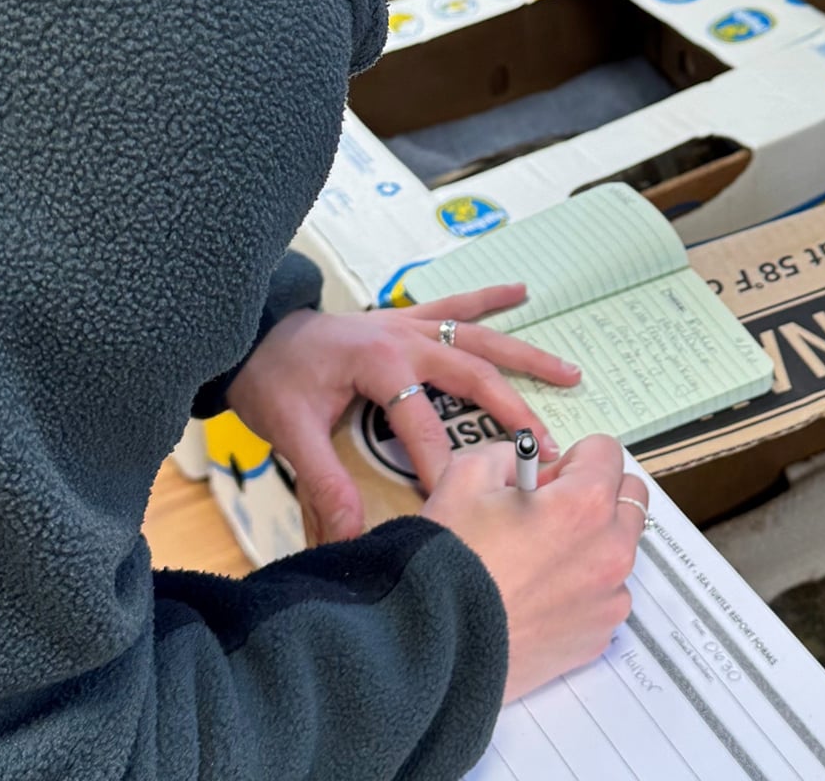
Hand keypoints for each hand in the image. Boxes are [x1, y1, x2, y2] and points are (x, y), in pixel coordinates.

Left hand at [226, 284, 581, 542]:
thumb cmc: (272, 379)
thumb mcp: (290, 432)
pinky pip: (455, 304)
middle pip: (472, 374)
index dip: (443, 463)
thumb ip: (323, 481)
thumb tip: (349, 533)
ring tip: (570, 373)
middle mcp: (402, 339)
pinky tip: (521, 291)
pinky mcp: (405, 320)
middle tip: (546, 447)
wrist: (253, 334)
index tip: (467, 498)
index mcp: (377, 365)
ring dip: (525, 357)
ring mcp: (408, 325)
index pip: (420, 422)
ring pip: (479, 338)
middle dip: (512, 411)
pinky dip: (489, 296)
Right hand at [423, 435, 645, 702]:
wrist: (436, 642)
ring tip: (538, 561)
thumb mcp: (467, 474)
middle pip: (628, 499)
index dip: (571, 460)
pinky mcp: (598, 635)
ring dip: (591, 544)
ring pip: (618, 550)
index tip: (545, 480)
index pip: (607, 452)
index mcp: (586, 503)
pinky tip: (538, 597)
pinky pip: (604, 597)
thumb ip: (508, 454)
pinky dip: (582, 590)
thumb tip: (525, 466)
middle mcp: (611, 549)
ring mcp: (609, 598)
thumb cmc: (451, 558)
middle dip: (595, 496)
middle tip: (548, 514)